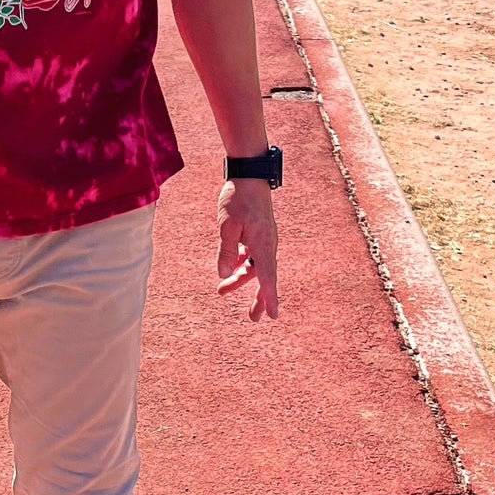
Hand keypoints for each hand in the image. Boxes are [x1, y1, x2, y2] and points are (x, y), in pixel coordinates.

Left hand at [216, 179, 278, 320]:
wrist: (249, 175)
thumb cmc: (238, 199)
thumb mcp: (227, 226)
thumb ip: (226, 251)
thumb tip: (224, 274)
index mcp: (264, 245)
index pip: (268, 277)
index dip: (270, 298)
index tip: (273, 316)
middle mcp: (268, 244)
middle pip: (264, 277)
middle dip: (258, 298)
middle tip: (254, 319)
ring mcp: (264, 239)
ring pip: (254, 265)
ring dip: (240, 278)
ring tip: (221, 291)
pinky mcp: (258, 233)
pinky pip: (251, 254)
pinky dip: (242, 263)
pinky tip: (230, 267)